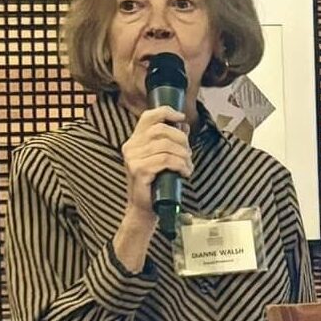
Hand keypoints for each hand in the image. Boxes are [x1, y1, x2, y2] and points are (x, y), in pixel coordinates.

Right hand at [121, 105, 191, 219]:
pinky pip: (165, 160)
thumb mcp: (162, 158)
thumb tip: (184, 125)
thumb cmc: (155, 183)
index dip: (166, 112)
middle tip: (189, 154)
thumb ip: (170, 141)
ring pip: (166, 146)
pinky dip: (180, 165)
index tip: (181, 117)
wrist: (144, 209)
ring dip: (183, 155)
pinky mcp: (139, 170)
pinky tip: (184, 172)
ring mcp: (133, 158)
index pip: (148, 117)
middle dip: (181, 139)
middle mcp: (130, 147)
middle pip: (161, 130)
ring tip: (188, 166)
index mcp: (134, 140)